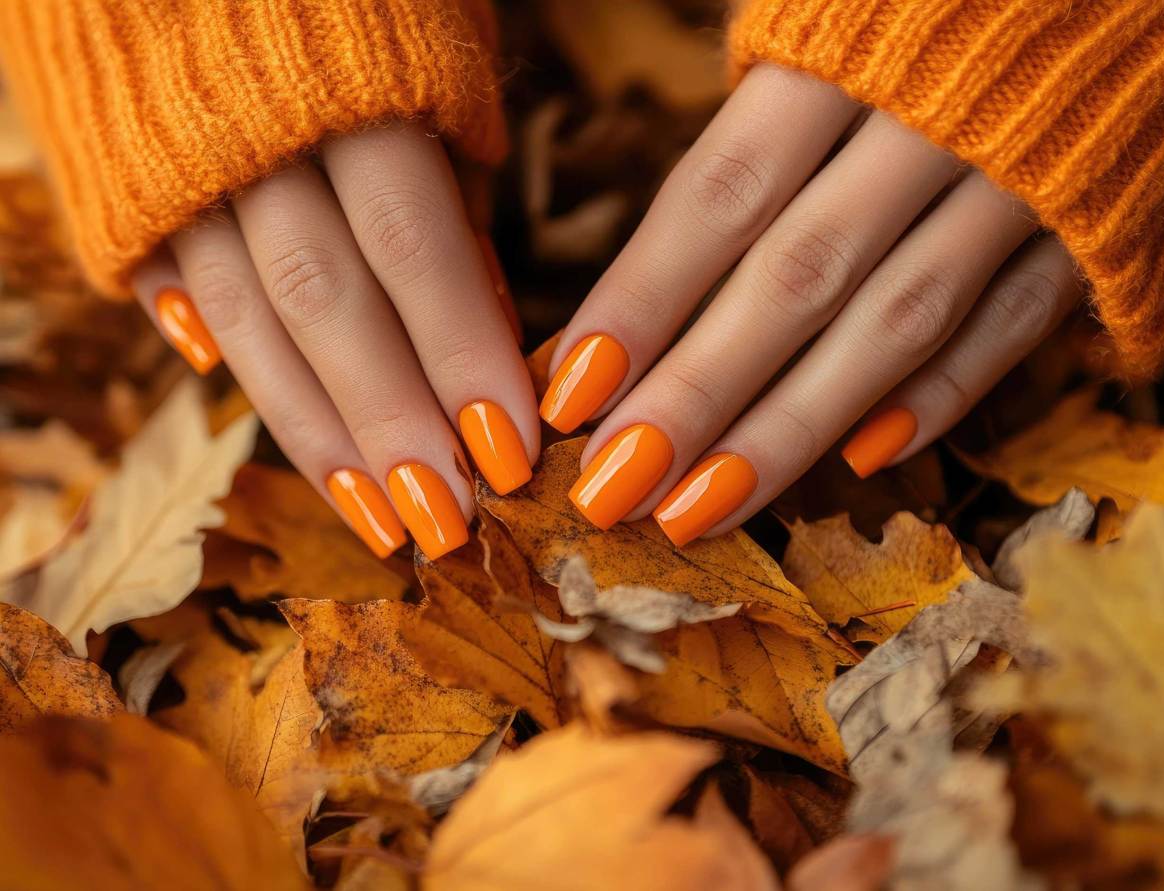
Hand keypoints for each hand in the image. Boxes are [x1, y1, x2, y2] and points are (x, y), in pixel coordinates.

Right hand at [132, 122, 538, 559]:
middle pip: (325, 303)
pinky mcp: (133, 195)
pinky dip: (227, 364)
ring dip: (317, 434)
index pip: (414, 248)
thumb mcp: (437, 79)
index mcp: (352, 92)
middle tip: (449, 521)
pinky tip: (286, 437)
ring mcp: (181, 171)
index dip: (461, 357)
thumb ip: (459, 203)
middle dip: (391, 423)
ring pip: (246, 322)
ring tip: (380, 520)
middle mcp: (255, 138)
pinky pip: (174, 294)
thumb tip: (493, 333)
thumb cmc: (364, 20)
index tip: (511, 454)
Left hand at [543, 64, 1082, 544]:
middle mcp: (934, 120)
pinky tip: (858, 462)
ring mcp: (1023, 181)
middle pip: (795, 279)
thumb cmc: (928, 12)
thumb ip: (751, 147)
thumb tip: (638, 297)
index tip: (569, 391)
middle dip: (696, 395)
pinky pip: (1009, 328)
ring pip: (895, 324)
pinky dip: (937, 398)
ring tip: (697, 506)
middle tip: (613, 486)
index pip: (721, 195)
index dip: (642, 300)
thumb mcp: (825, 36)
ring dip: (788, 428)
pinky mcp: (1092, 228)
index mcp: (846, 54)